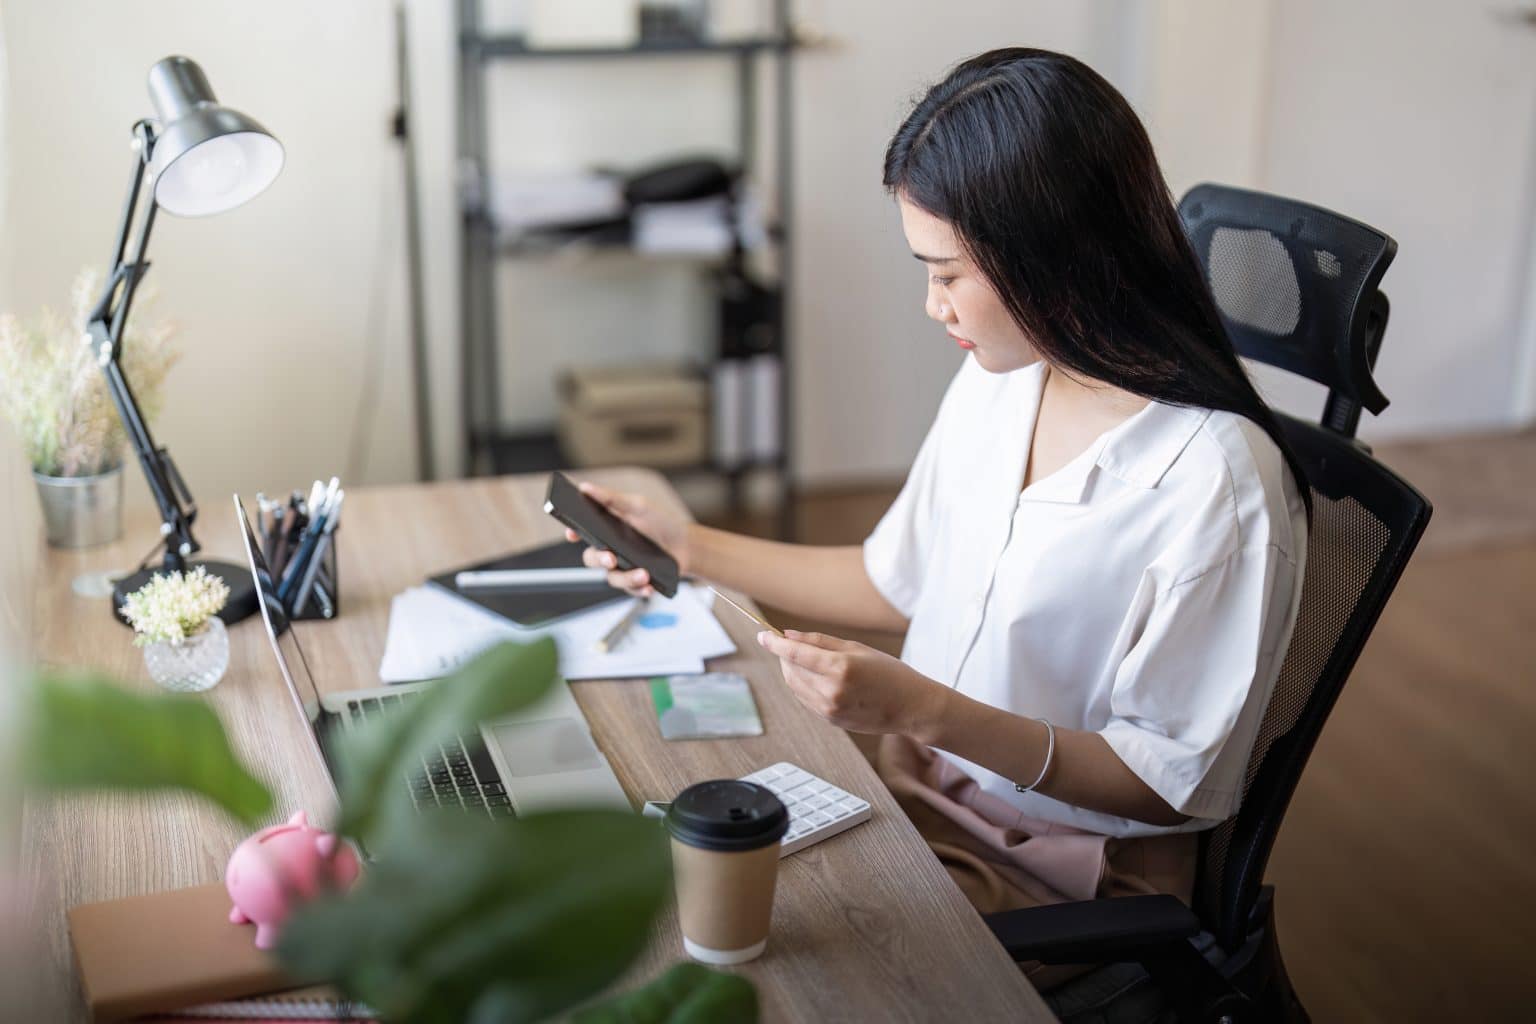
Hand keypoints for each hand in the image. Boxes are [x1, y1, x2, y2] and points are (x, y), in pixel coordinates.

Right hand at [564, 480, 692, 597]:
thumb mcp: (639, 506)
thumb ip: (612, 499)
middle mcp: (610, 549)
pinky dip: (640, 589)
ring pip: (612, 578)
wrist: (686, 545)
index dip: (573, 532)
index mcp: (607, 528)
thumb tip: (585, 487)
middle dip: (599, 559)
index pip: (582, 531)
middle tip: (610, 558)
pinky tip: (649, 586)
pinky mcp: (635, 582)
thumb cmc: (661, 522)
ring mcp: (622, 567)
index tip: (572, 533)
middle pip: (591, 558)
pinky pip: (630, 590)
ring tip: (644, 574)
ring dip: (627, 578)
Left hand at [756, 629, 948, 736]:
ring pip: (794, 686)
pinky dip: (802, 685)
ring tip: (806, 659)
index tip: (762, 635)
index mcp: (840, 668)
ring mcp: (830, 709)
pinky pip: (805, 699)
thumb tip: (788, 636)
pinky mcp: (830, 720)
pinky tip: (816, 677)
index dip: (775, 644)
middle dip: (784, 655)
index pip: (795, 654)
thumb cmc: (890, 673)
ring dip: (792, 670)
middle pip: (791, 670)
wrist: (911, 707)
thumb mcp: (857, 648)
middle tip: (790, 644)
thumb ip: (819, 642)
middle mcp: (832, 690)